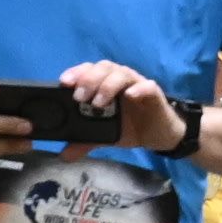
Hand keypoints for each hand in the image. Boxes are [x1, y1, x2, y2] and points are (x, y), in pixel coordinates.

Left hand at [49, 57, 190, 150]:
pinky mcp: (153, 94)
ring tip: (98, 103)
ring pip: (122, 73)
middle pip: (104, 67)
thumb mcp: (104, 134)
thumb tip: (64, 155)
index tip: (64, 83)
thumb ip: (84, 142)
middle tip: (79, 98)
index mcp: (104, 84)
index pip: (89, 70)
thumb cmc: (129, 126)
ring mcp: (137, 84)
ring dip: (108, 85)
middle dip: (89, 79)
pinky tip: (130, 96)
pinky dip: (138, 89)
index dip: (76, 72)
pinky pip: (147, 86)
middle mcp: (119, 79)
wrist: (157, 134)